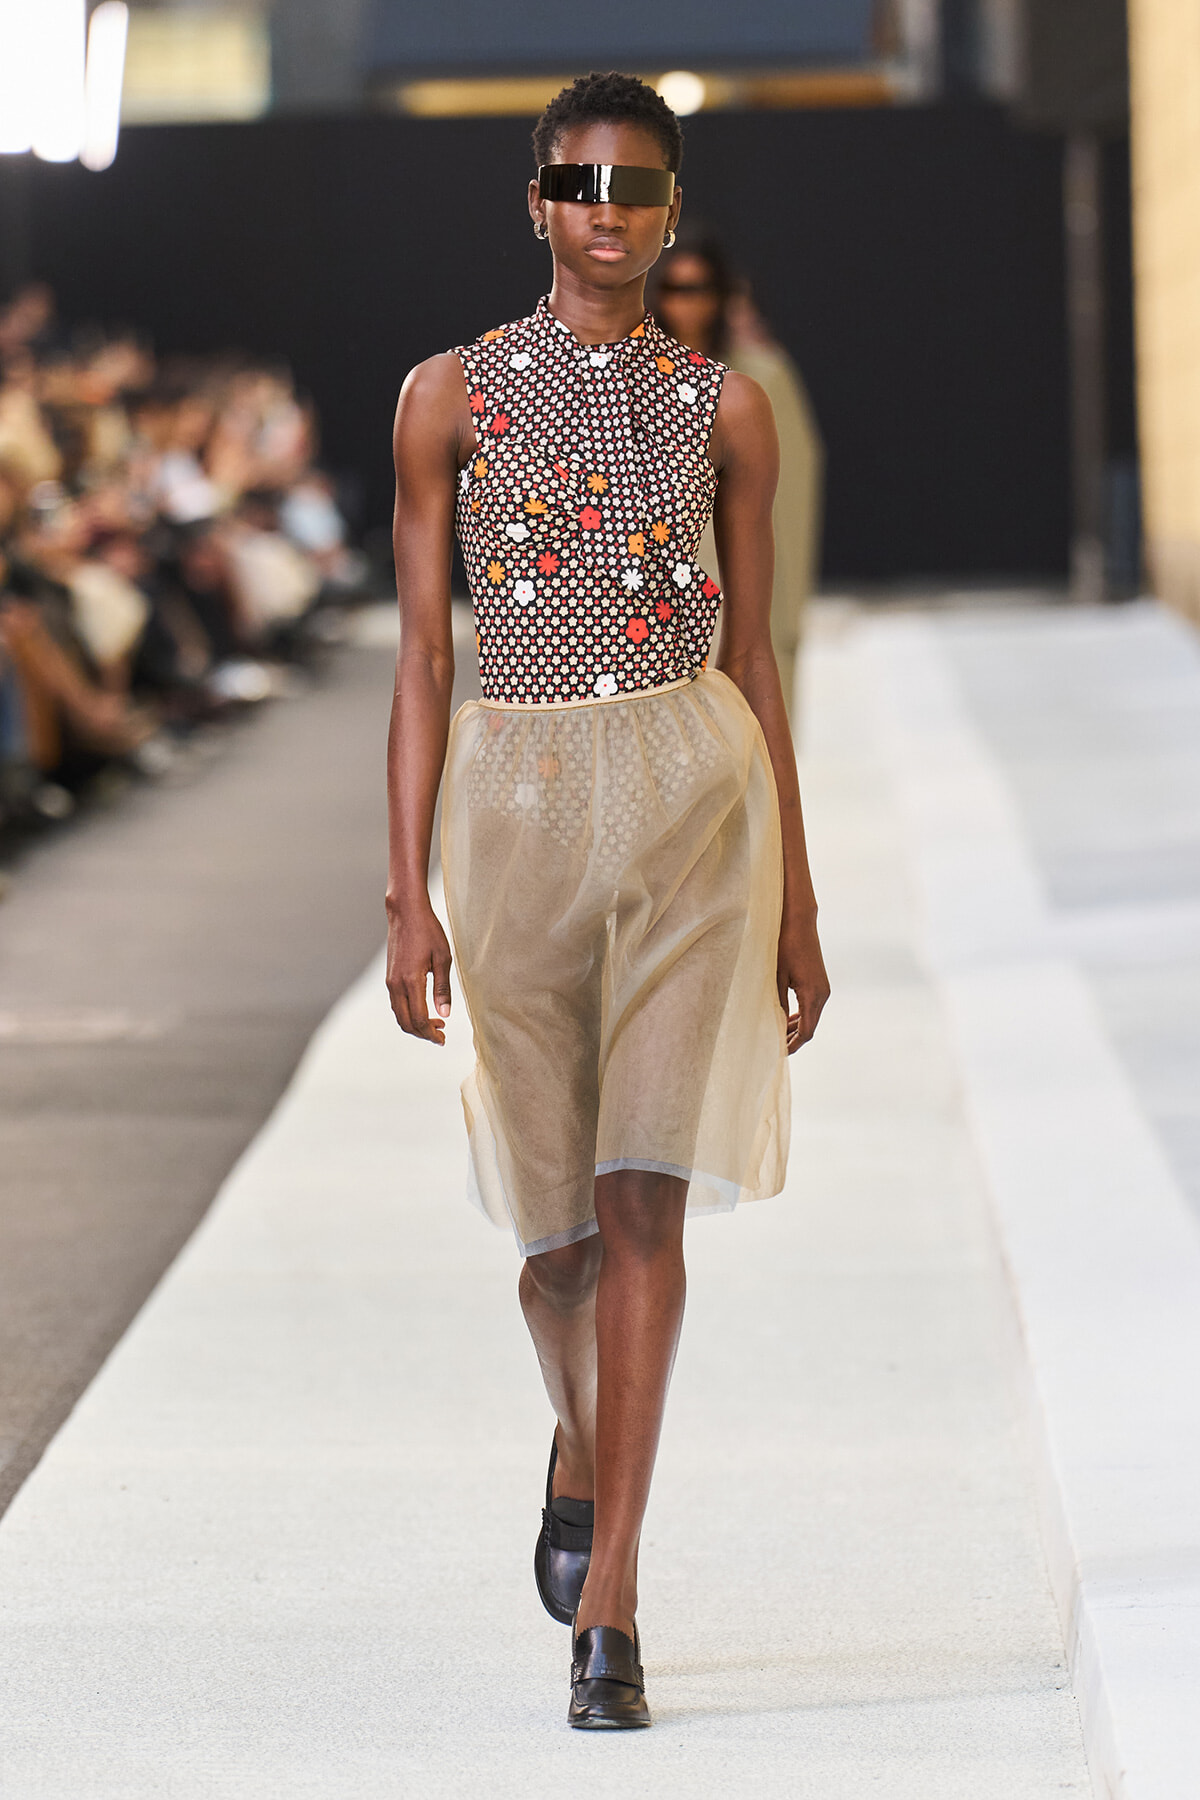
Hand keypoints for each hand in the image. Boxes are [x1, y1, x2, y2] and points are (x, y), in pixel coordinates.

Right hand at [386, 899, 452, 1044]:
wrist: (406, 912)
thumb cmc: (428, 931)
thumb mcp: (443, 958)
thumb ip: (443, 988)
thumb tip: (445, 1014)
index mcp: (411, 981)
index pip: (420, 1019)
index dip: (431, 1033)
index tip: (443, 1039)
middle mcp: (396, 985)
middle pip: (406, 1022)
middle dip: (423, 1034)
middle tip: (441, 1036)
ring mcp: (390, 982)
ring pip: (399, 1015)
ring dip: (415, 1025)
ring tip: (435, 1025)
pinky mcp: (389, 978)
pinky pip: (396, 1004)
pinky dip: (408, 1014)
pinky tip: (423, 1010)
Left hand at [777, 909, 829, 1053]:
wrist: (799, 922)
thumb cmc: (785, 945)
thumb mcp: (776, 976)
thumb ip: (777, 1002)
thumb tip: (774, 1025)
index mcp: (813, 995)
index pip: (806, 1031)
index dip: (793, 1045)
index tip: (779, 1053)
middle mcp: (822, 994)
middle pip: (810, 1027)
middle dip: (794, 1039)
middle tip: (775, 1048)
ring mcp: (823, 988)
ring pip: (812, 1017)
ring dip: (797, 1028)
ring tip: (778, 1036)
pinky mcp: (820, 982)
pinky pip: (812, 1006)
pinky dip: (800, 1016)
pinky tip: (786, 1019)